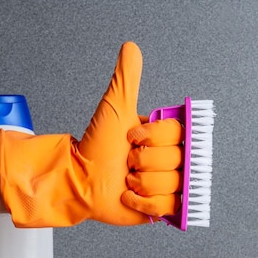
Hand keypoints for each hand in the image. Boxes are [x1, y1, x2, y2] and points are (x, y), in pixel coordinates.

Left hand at [0, 42, 181, 226]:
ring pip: (172, 184)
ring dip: (141, 183)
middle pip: (176, 160)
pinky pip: (167, 207)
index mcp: (164, 138)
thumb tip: (130, 48)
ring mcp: (165, 186)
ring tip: (126, 179)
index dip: (153, 138)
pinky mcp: (158, 209)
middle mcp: (168, 161)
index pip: (178, 134)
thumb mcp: (115, 108)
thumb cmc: (95, 146)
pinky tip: (128, 195)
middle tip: (127, 160)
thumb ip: (126, 78)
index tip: (132, 138)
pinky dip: (143, 202)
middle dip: (144, 161)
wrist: (79, 178)